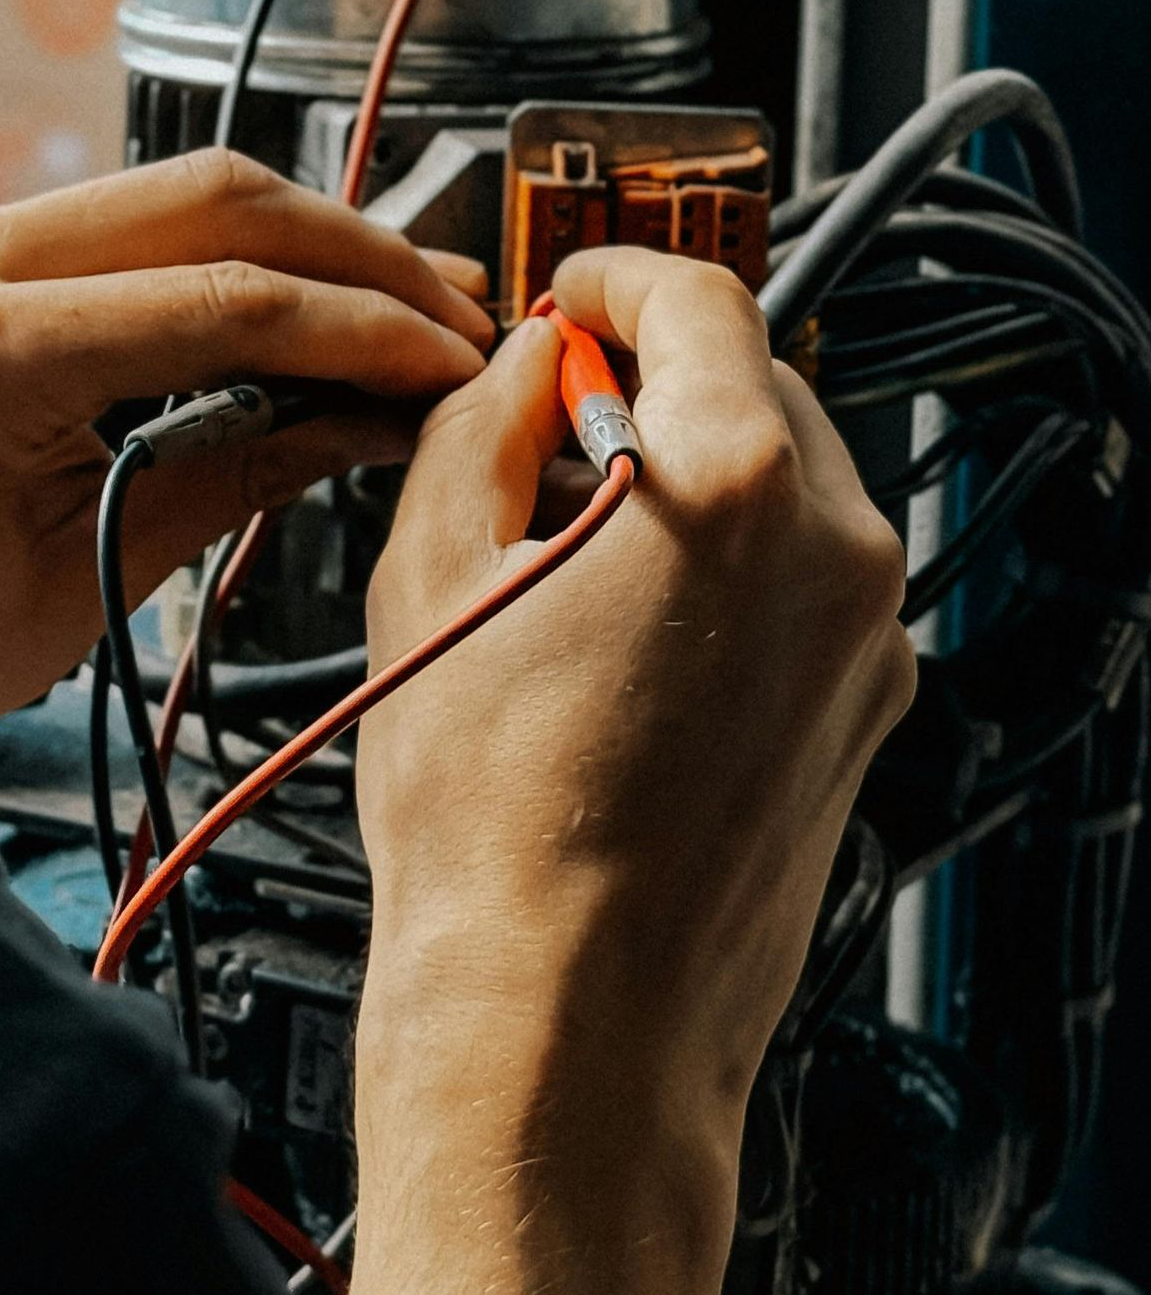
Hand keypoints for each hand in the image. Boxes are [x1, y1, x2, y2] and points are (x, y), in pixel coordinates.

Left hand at [0, 149, 493, 762]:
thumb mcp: (78, 582)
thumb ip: (232, 474)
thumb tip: (364, 418)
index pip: (232, 302)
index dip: (367, 331)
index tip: (450, 362)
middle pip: (217, 200)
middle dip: (355, 253)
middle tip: (452, 310)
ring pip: (174, 195)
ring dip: (299, 243)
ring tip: (398, 301)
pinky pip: (119, 230)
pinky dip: (220, 260)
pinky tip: (288, 306)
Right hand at [317, 248, 915, 1294]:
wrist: (568, 1021)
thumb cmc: (492, 832)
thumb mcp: (428, 574)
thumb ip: (484, 423)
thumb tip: (522, 367)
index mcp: (730, 486)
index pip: (698, 295)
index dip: (615, 273)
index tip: (571, 292)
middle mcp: (833, 551)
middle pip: (755, 380)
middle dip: (651, 377)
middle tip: (548, 414)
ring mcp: (866, 639)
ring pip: (785, 483)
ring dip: (688, 474)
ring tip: (567, 550)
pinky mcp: (865, 711)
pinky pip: (802, 581)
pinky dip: (727, 566)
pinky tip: (623, 636)